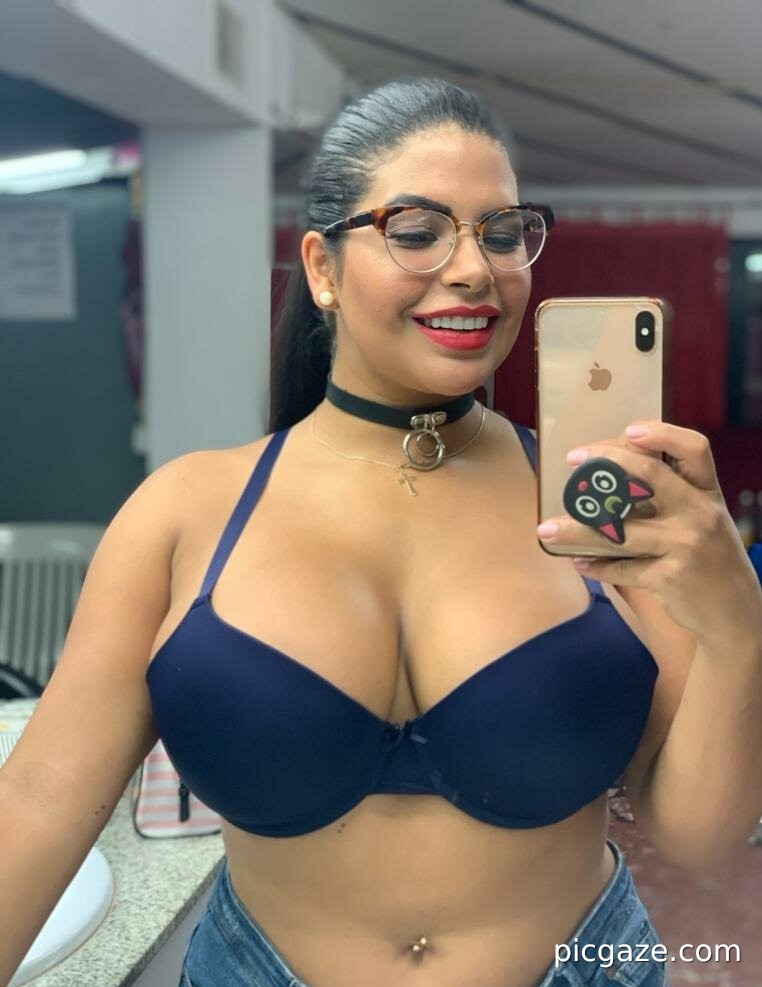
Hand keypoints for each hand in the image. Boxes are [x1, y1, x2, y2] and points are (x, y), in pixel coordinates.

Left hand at [536, 420, 761, 646]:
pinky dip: (596, 566)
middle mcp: (700, 513)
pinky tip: (578, 562)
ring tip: (547, 530)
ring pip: (619, 530)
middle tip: (573, 461)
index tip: (629, 430)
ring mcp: (685, 545)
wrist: (735, 613)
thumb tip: (611, 476)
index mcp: (708, 493)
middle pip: (650, 476)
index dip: (663, 434)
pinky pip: (621, 568)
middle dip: (606, 463)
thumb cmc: (709, 558)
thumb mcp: (703, 520)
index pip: (695, 449)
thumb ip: (673, 497)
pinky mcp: (670, 576)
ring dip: (576, 530)